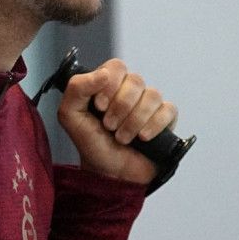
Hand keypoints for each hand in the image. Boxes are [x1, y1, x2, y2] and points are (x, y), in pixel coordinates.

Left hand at [58, 59, 177, 185]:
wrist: (109, 173)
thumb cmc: (91, 143)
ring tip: (122, 137)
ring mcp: (150, 104)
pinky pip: (168, 110)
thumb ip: (76, 89)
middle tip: (109, 126)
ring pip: (152, 95)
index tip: (99, 107)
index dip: (109, 85)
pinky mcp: (165, 119)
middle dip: (120, 107)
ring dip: (134, 120)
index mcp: (109, 84)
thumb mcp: (70, 116)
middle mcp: (131, 90)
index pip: (117, 66)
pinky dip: (154, 125)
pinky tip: (142, 138)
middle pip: (136, 81)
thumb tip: (104, 74)